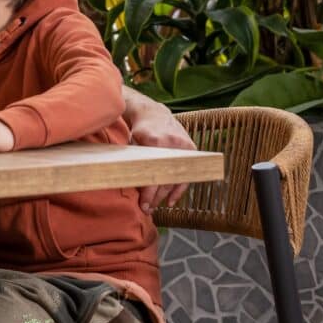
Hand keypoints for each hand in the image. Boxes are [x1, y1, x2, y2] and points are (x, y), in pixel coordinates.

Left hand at [123, 85, 194, 211]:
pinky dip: (179, 188)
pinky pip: (187, 173)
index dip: (149, 192)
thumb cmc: (140, 130)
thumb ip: (134, 161)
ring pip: (176, 178)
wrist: (154, 113)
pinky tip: (170, 201)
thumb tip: (130, 187)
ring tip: (155, 206)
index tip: (143, 205)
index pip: (154, 173)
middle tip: (147, 209)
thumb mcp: (133, 142)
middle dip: (155, 197)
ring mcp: (184, 147)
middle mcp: (173, 144)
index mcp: (156, 141)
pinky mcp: (191, 150)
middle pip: (166, 178)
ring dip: (165, 195)